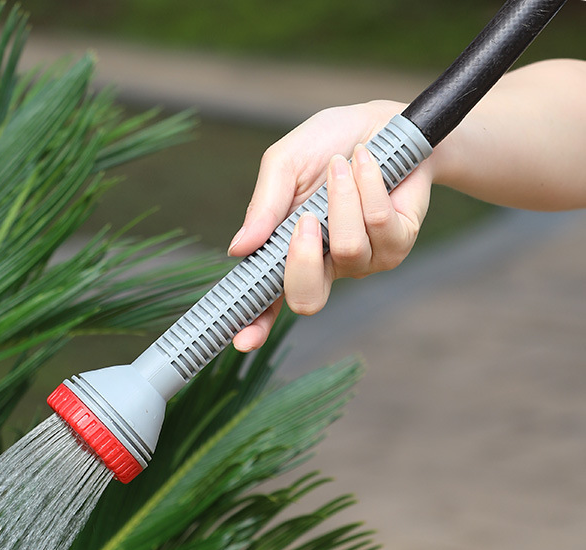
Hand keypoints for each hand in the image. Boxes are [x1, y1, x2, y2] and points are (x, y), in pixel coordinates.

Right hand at [227, 100, 434, 351]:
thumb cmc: (328, 145)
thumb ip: (263, 207)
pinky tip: (367, 163)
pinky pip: (379, 225)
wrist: (384, 122)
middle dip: (303, 259)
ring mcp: (363, 262)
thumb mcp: (284, 165)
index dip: (254, 325)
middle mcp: (325, 267)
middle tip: (306, 218)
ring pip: (348, 250)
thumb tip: (239, 249)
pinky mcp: (398, 245)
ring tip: (343, 164)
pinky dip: (370, 186)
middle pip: (308, 299)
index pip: (267, 301)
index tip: (241, 339)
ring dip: (342, 198)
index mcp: (288, 253)